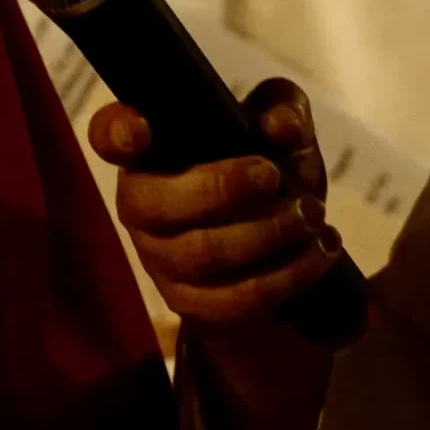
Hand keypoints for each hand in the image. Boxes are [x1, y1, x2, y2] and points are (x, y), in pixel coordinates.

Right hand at [90, 78, 356, 429]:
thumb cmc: (271, 195)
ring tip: (311, 223)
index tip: (142, 129)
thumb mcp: (283, 147)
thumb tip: (278, 118)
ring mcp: (166, 265)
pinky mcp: (197, 312)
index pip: (109, 133)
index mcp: (154, 156)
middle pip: (156, 201)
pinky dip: (284, 277)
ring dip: (263, 237)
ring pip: (198, 254)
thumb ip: (281, 117)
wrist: (282, 289)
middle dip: (220, 188)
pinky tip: (320, 256)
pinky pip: (232, 301)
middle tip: (276, 181)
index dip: (118, 130)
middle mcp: (144, 210)